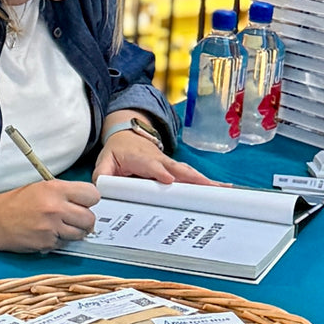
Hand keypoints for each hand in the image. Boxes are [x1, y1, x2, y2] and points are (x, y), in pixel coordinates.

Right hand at [0, 180, 98, 252]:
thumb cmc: (18, 203)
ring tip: (62, 227)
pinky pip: (65, 244)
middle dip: (85, 220)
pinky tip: (49, 234)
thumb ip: (66, 193)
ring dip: (75, 232)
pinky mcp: (47, 243)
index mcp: (56, 189)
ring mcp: (51, 227)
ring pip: (80, 234)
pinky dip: (61, 241)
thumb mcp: (42, 187)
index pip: (92, 195)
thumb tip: (87, 202)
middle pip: (90, 218)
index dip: (90, 200)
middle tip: (76, 219)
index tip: (84, 203)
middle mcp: (55, 207)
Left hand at [93, 133, 220, 185]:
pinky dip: (205, 182)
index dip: (159, 172)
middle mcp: (159, 160)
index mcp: (140, 158)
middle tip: (208, 188)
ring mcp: (169, 164)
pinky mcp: (175, 169)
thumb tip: (101, 189)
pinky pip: (190, 176)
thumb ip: (102, 175)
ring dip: (205, 181)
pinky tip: (220, 189)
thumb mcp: (104, 161)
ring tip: (222, 189)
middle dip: (192, 178)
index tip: (169, 180)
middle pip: (177, 169)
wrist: (127, 133)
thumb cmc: (118, 150)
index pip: (151, 166)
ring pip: (188, 172)